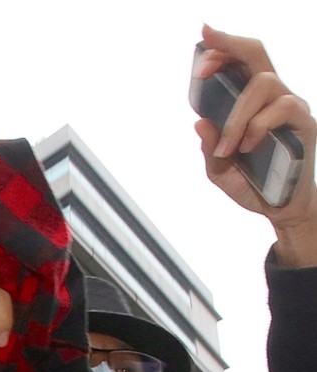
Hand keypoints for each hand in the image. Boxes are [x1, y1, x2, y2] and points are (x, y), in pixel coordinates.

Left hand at [193, 25, 316, 265]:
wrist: (278, 208)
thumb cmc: (249, 182)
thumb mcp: (218, 169)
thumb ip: (209, 147)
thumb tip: (199, 123)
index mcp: (247, 100)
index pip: (236, 61)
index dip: (221, 45)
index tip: (202, 34)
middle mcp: (270, 95)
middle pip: (256, 54)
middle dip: (228, 48)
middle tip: (201, 67)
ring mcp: (289, 105)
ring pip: (262, 84)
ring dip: (236, 116)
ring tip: (228, 148)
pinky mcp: (304, 122)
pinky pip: (281, 108)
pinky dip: (257, 126)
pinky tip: (247, 147)